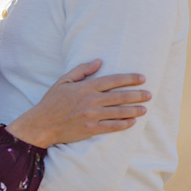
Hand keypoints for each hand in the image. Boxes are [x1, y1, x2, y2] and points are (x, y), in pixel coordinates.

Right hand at [6, 59, 151, 147]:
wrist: (42, 124)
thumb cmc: (51, 102)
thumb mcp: (63, 81)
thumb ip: (82, 70)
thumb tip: (99, 61)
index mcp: (86, 87)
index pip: (113, 80)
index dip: (129, 78)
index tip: (142, 78)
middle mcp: (91, 101)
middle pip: (120, 96)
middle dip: (137, 95)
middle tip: (149, 94)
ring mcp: (92, 116)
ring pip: (119, 112)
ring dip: (134, 110)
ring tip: (144, 109)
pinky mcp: (91, 129)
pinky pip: (112, 126)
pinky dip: (123, 124)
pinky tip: (132, 122)